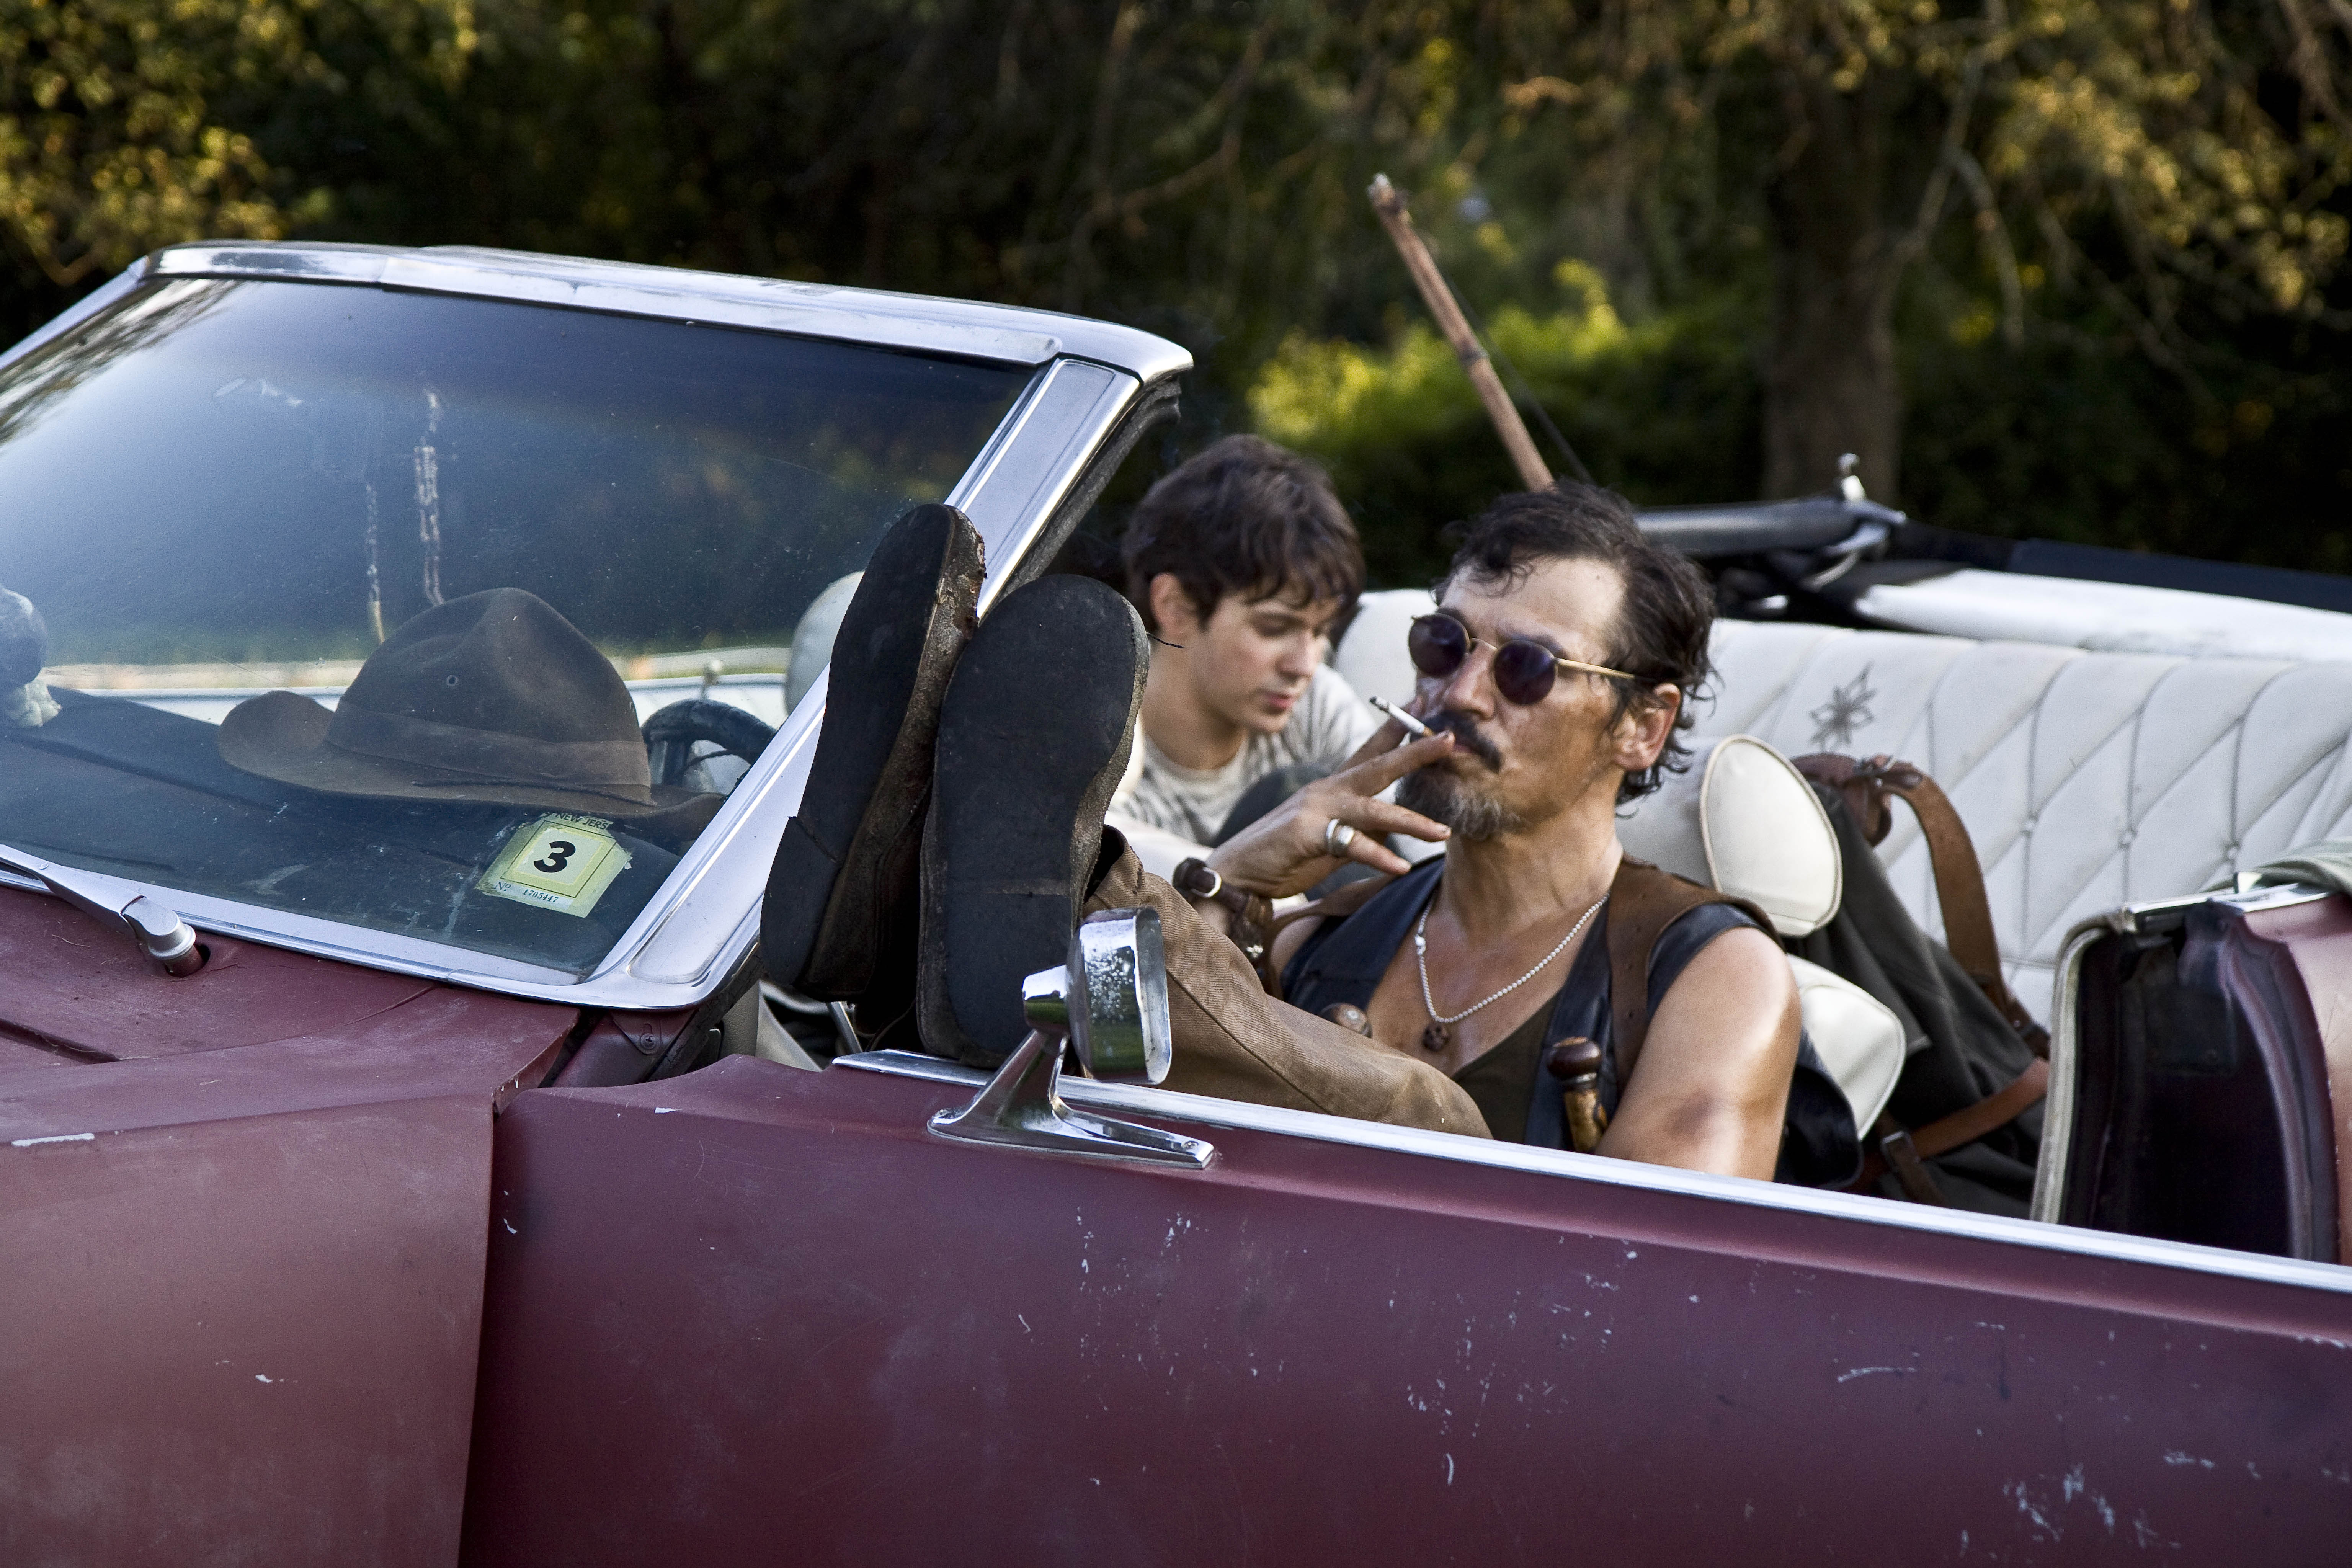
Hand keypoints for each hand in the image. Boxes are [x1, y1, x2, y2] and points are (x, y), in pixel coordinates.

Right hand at [1206, 718, 1456, 897]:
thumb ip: (1360, 830)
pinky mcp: (1305, 833)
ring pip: (1373, 808)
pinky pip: (1351, 844)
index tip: (1422, 704)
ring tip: (1443, 833)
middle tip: (1449, 740)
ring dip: (1411, 821)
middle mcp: (1326, 791)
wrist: (1237, 873)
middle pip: (1377, 766)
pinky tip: (1400, 867)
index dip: (1396, 730)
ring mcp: (1315, 809)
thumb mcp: (1330, 839)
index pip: (1369, 752)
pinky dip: (1377, 855)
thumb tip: (1393, 832)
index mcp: (1332, 788)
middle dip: (1415, 752)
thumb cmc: (1284, 856)